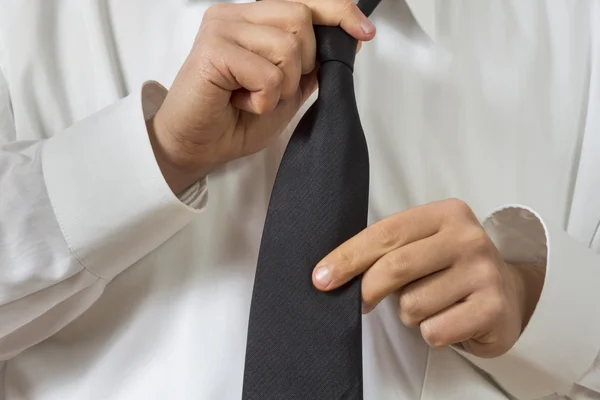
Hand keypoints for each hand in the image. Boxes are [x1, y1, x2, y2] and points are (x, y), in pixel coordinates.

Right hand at [148, 0, 375, 193]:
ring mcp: (221, 28)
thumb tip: (351, 39)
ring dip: (281, 86)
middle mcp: (233, 15)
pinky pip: (267, 73)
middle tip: (271, 89)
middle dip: (301, 65)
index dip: (338, 12)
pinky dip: (263, 99)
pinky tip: (240, 103)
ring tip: (253, 98)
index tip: (364, 32)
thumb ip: (312, 64)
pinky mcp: (212, 50)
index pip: (303, 2)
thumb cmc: (235, 121)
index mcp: (250, 19)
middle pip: (301, 20)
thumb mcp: (287, 91)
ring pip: (287, 47)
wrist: (196, 148)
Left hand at [312, 199, 545, 357]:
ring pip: (412, 305)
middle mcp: (468, 238)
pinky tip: (450, 319)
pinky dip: (432, 332)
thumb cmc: (449, 269)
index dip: (348, 257)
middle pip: (395, 267)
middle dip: (367, 290)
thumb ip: (387, 250)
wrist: (507, 295)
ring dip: (410, 313)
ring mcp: (484, 272)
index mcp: (446, 213)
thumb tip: (330, 273)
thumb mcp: (423, 246)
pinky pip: (434, 331)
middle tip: (362, 303)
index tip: (321, 278)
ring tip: (432, 304)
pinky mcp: (493, 308)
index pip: (385, 233)